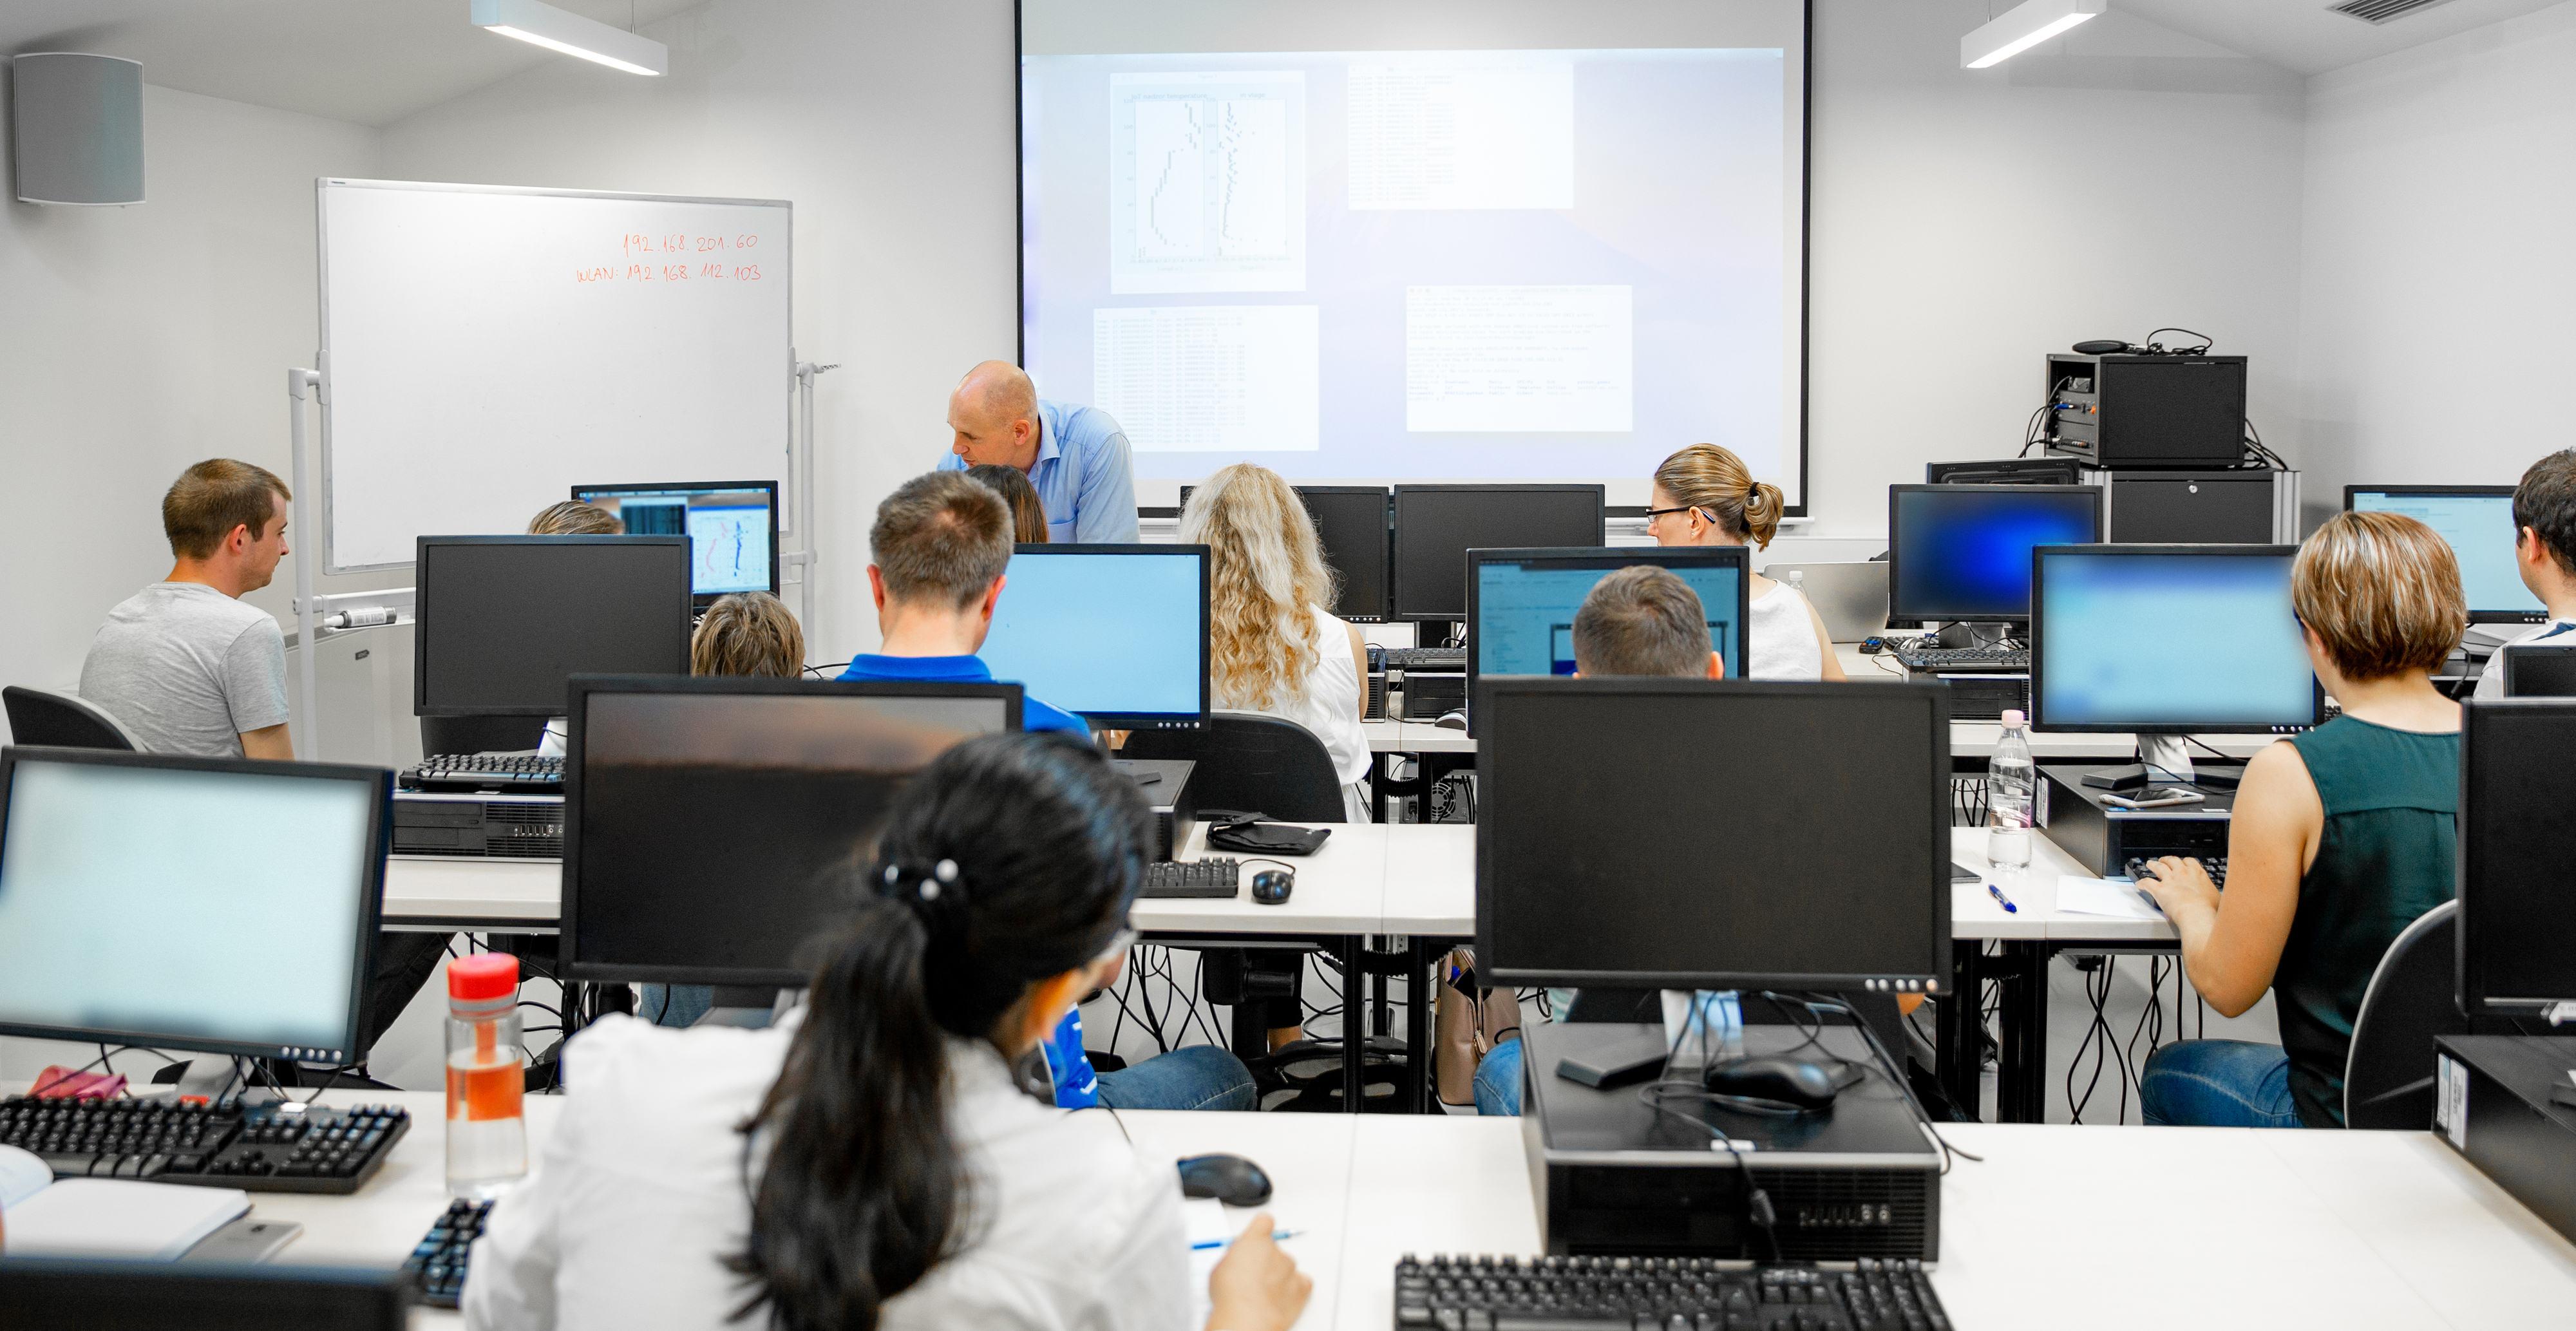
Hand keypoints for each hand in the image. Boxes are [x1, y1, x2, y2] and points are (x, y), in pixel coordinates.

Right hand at [1207, 1212, 1310, 1330]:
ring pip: (1287, 1267)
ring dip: (1278, 1276)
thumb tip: (1236, 1262)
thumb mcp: (1219, 1269)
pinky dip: (1293, 1289)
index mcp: (1255, 1240)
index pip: (1264, 1222)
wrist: (1247, 1320)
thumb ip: (1233, 1258)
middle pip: (1274, 1249)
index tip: (1258, 1237)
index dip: (1261, 1229)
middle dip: (1266, 1261)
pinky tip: (1280, 1298)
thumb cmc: (1230, 1297)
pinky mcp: (1302, 1287)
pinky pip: (1301, 1283)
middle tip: (1252, 1278)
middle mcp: (1276, 1250)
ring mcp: (1291, 1268)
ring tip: (1263, 1294)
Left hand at [2135, 856, 2219, 917]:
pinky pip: (2147, 883)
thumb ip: (2213, 893)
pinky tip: (2139, 884)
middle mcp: (2182, 873)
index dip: (2184, 861)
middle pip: (2172, 860)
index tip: (2183, 863)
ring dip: (2152, 865)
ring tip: (2150, 864)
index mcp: (2197, 873)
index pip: (2189, 861)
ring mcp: (2170, 880)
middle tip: (2164, 861)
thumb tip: (2217, 897)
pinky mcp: (2159, 889)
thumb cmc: (2208, 909)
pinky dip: (2142, 883)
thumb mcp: (2217, 897)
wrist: (2197, 914)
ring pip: (2158, 867)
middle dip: (2167, 860)